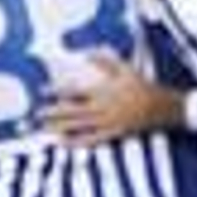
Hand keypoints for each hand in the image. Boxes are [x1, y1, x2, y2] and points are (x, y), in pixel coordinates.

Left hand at [42, 55, 172, 144]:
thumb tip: (87, 52)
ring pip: (78, 126)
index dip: (57, 90)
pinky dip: (77, 142)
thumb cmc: (142, 86)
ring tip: (45, 130)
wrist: (160, 107)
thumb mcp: (125, 69)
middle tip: (36, 115)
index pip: (74, 90)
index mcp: (102, 91)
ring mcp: (106, 122)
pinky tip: (64, 144)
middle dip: (53, 112)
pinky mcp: (112, 134)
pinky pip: (91, 139)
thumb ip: (105, 60)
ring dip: (60, 127)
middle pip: (72, 110)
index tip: (42, 91)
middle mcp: (101, 107)